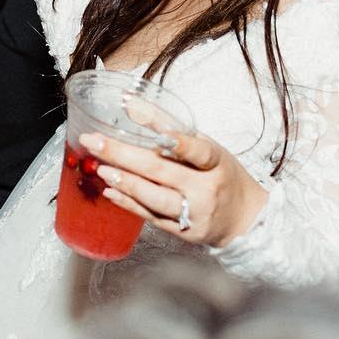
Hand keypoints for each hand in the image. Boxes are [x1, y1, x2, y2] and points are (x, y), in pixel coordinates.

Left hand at [82, 111, 266, 247]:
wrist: (244, 220)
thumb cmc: (222, 175)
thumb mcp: (210, 148)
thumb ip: (177, 131)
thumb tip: (133, 106)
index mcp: (215, 163)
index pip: (198, 150)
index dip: (179, 141)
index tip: (158, 133)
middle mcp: (205, 189)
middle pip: (161, 171)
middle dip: (123, 154)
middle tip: (94, 141)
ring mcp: (194, 213)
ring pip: (154, 198)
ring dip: (124, 182)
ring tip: (101, 168)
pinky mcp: (183, 231)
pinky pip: (151, 217)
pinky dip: (128, 203)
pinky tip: (110, 191)